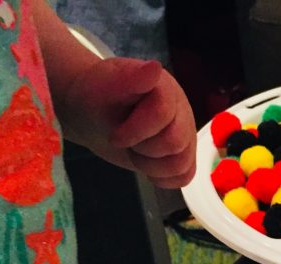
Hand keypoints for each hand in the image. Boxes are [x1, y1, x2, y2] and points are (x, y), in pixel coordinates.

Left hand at [63, 57, 196, 187]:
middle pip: (174, 143)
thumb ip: (129, 79)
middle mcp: (182, 111)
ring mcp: (186, 135)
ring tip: (134, 151)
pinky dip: (161, 177)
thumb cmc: (97, 98)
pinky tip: (145, 163)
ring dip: (150, 165)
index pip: (163, 115)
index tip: (116, 134)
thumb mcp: (104, 86)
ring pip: (181, 165)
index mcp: (165, 89)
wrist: (95, 115)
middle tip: (124, 140)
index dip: (136, 131)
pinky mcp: (183, 156)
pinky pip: (183, 177)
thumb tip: (155, 67)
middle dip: (142, 148)